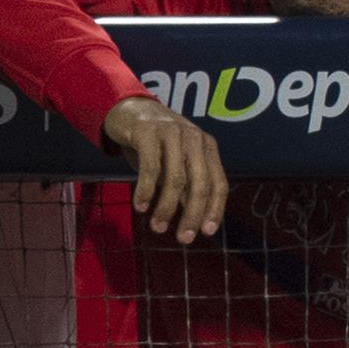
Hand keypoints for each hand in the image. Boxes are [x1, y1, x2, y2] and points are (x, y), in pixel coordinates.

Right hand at [101, 96, 223, 239]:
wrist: (129, 109)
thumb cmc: (155, 143)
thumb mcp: (175, 163)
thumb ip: (185, 186)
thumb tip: (194, 220)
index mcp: (208, 148)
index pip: (219, 183)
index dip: (215, 208)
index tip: (208, 232)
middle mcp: (195, 140)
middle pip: (201, 183)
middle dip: (193, 214)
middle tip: (184, 238)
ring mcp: (173, 134)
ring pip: (175, 178)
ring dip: (167, 207)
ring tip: (158, 227)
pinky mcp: (148, 132)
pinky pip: (151, 167)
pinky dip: (146, 190)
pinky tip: (140, 206)